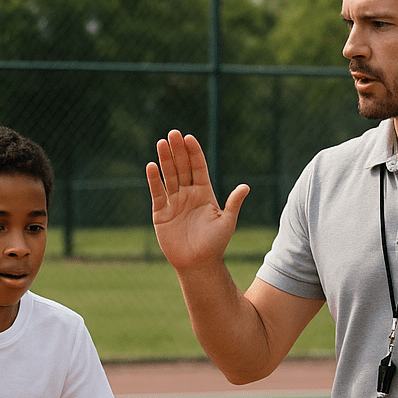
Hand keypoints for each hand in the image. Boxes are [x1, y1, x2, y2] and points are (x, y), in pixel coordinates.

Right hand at [145, 130, 249, 271]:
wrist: (198, 264)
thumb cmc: (215, 244)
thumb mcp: (227, 222)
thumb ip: (233, 203)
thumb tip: (245, 187)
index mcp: (204, 192)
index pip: (198, 167)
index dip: (194, 153)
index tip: (189, 138)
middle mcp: (188, 194)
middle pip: (181, 167)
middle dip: (177, 151)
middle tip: (172, 134)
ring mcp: (174, 202)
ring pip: (169, 176)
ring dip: (165, 160)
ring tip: (161, 143)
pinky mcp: (161, 213)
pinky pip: (157, 193)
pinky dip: (154, 180)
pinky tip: (151, 166)